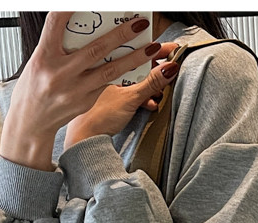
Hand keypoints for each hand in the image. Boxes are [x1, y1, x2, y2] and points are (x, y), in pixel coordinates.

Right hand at [0, 11, 165, 170]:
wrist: (32, 122)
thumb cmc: (34, 87)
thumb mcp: (39, 60)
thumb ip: (58, 44)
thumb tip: (79, 24)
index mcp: (44, 56)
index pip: (55, 23)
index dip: (68, 8)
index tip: (82, 1)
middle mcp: (60, 73)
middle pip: (95, 49)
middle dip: (121, 35)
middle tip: (140, 23)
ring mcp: (75, 90)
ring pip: (110, 71)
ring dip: (134, 58)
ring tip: (153, 48)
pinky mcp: (85, 101)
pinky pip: (109, 84)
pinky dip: (125, 73)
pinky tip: (140, 66)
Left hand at [63, 51, 179, 149]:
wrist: (84, 138)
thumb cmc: (99, 116)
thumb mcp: (130, 98)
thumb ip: (151, 83)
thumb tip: (170, 68)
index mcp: (109, 65)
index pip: (136, 50)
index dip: (156, 50)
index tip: (172, 50)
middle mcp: (107, 70)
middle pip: (138, 64)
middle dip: (156, 71)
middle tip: (168, 73)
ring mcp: (109, 85)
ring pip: (136, 79)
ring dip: (150, 87)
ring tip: (157, 95)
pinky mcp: (111, 98)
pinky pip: (130, 91)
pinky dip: (141, 96)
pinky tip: (149, 104)